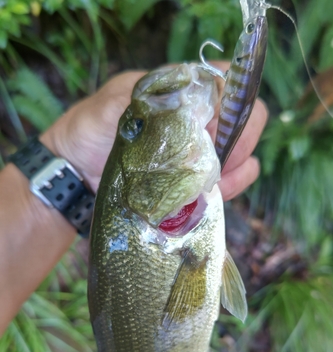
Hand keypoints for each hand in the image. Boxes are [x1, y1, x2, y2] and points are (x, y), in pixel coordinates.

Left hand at [41, 63, 267, 198]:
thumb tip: (190, 109)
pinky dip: (231, 187)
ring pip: (245, 153)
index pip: (227, 82)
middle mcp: (197, 118)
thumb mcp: (112, 108)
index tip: (213, 130)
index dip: (232, 103)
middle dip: (240, 141)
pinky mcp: (197, 180)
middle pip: (246, 118)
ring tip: (213, 183)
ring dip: (236, 168)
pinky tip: (214, 193)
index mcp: (179, 90)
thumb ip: (150, 101)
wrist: (75, 174)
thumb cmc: (88, 133)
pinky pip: (233, 180)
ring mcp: (200, 151)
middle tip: (217, 161)